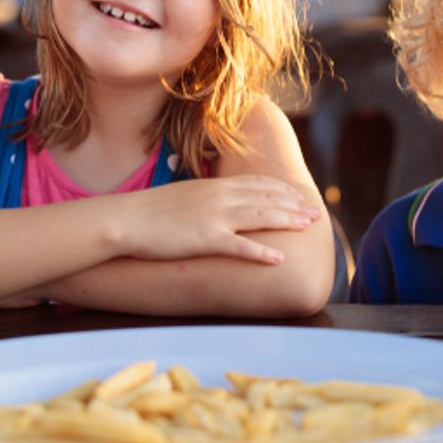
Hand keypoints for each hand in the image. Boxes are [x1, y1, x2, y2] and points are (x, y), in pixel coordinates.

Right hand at [118, 176, 321, 264]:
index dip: (283, 190)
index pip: (258, 184)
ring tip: (309, 227)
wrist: (126, 218)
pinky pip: (239, 246)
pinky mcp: (205, 238)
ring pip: (261, 216)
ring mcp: (214, 217)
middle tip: (317, 213)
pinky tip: (279, 258)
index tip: (301, 197)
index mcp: (214, 186)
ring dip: (288, 221)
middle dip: (294, 206)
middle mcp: (219, 197)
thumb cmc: (150, 211)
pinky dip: (261, 252)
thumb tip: (219, 203)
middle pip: (266, 199)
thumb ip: (206, 197)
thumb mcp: (184, 196)